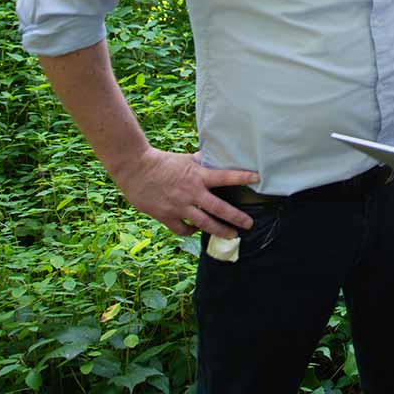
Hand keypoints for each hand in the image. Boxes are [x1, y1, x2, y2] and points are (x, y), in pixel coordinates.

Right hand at [110, 148, 258, 238]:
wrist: (135, 169)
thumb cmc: (161, 162)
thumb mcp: (185, 159)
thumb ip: (201, 162)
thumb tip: (215, 158)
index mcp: (198, 175)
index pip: (225, 176)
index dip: (242, 177)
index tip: (258, 178)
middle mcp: (191, 193)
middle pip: (219, 209)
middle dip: (237, 218)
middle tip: (249, 224)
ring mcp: (179, 206)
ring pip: (204, 223)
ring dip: (220, 230)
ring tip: (232, 235)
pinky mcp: (166, 216)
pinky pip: (183, 229)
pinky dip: (191, 231)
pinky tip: (196, 230)